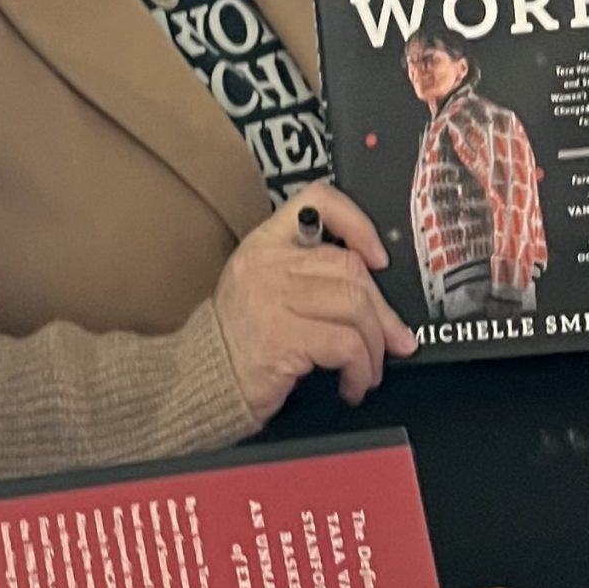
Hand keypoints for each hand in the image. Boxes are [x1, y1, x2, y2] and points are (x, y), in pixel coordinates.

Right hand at [211, 185, 418, 425]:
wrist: (197, 384)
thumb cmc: (236, 345)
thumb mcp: (262, 292)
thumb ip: (307, 278)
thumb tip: (372, 297)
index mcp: (264, 246)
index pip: (317, 203)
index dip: (358, 224)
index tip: (378, 258)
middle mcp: (268, 265)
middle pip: (350, 268)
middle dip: (382, 312)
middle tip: (391, 340)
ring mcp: (273, 299)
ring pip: (355, 306)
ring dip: (374, 346)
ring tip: (368, 369)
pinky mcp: (283, 338)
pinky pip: (346, 346)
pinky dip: (360, 370)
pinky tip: (351, 384)